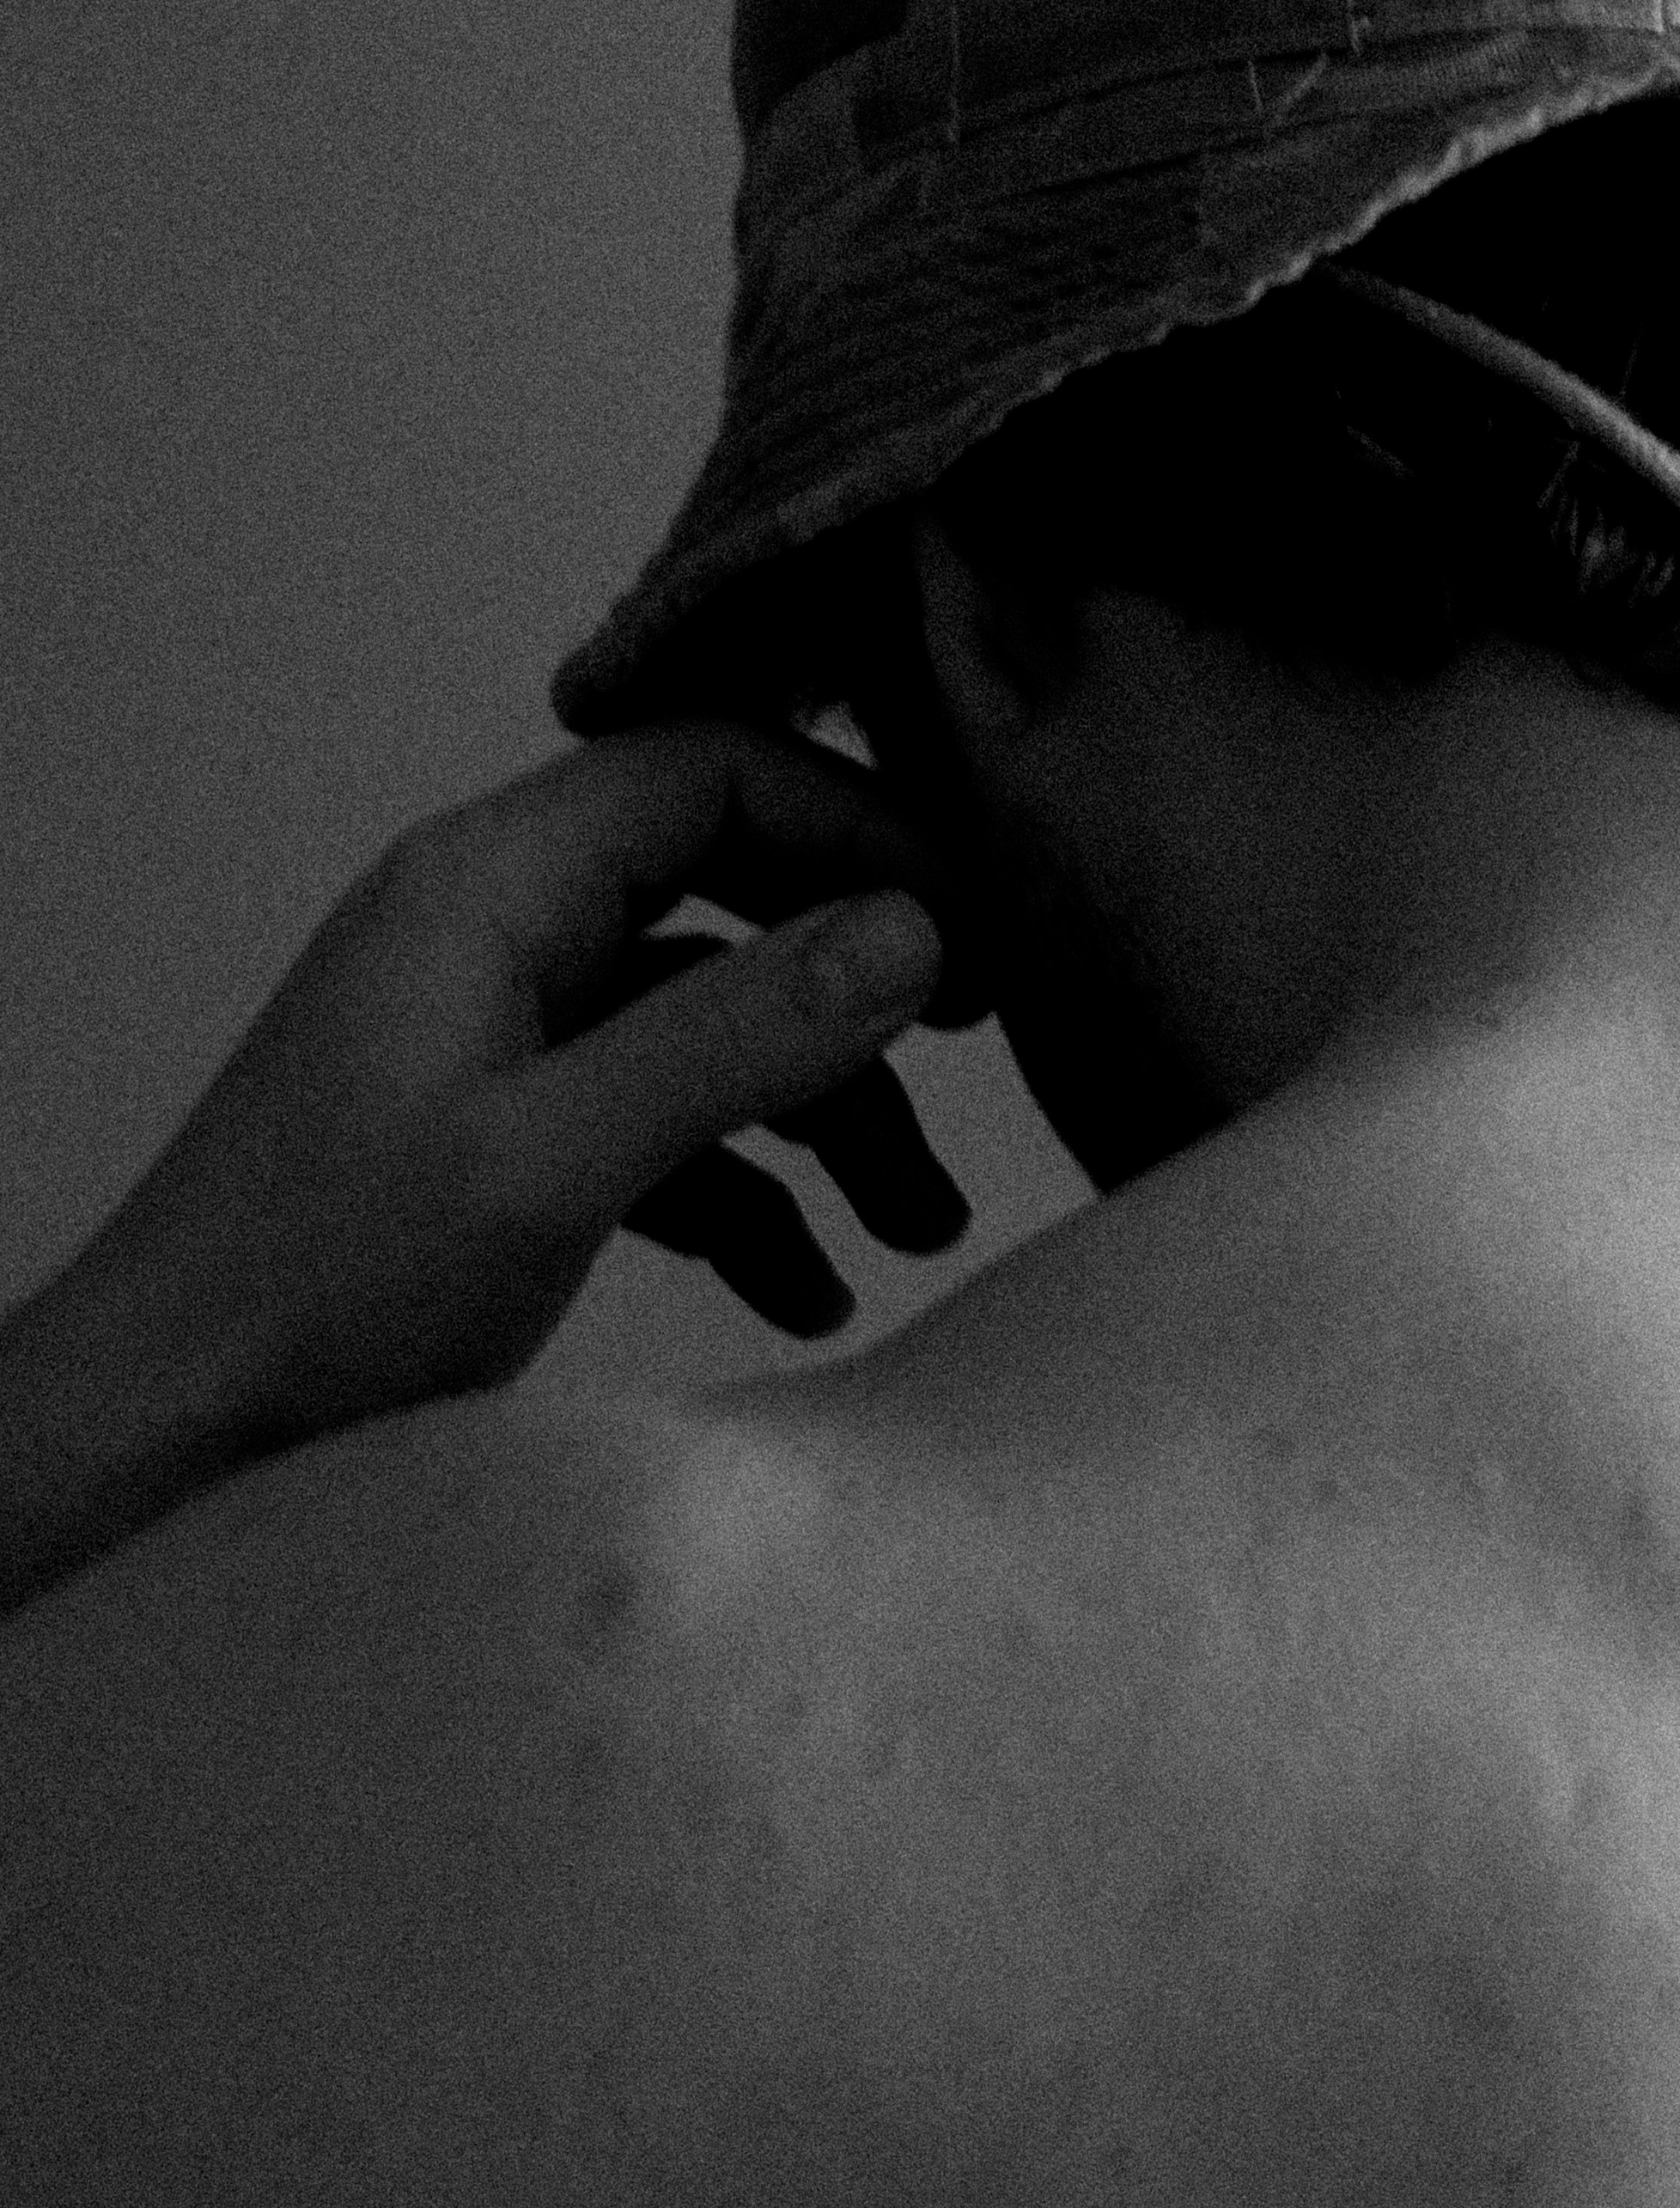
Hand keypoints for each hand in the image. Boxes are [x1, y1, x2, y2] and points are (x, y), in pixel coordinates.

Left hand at [69, 727, 989, 1457]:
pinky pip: (661, 1128)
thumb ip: (739, 1036)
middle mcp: (495, 933)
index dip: (856, 828)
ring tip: (918, 1229)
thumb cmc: (326, 1289)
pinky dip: (748, 1197)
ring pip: (709, 1023)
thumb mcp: (556, 1159)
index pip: (711, 773)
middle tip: (986, 1045)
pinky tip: (809, 1292)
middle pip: (727, 889)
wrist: (165, 1435)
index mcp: (488, 887)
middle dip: (857, 976)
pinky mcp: (500, 1141)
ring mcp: (496, 1038)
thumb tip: (917, 930)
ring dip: (825, 1115)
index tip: (978, 928)